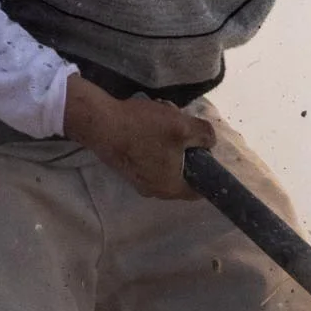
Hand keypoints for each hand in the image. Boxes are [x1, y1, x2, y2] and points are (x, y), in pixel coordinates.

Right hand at [60, 77, 215, 200]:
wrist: (100, 123)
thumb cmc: (143, 129)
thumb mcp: (182, 126)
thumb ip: (204, 135)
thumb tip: (210, 142)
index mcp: (170, 188)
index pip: (198, 191)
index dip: (207, 173)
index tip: (207, 152)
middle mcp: (154, 190)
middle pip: (181, 173)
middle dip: (186, 149)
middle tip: (184, 128)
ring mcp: (138, 180)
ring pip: (165, 162)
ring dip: (169, 142)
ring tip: (165, 119)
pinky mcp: (127, 168)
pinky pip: (149, 158)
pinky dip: (153, 141)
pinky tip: (149, 122)